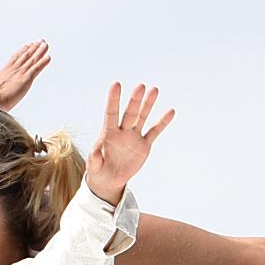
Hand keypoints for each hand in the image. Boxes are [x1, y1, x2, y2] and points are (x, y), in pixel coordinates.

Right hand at [0, 40, 50, 110]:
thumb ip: (0, 86)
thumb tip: (0, 91)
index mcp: (6, 70)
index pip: (16, 57)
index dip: (23, 50)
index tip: (28, 45)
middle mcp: (14, 69)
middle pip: (26, 55)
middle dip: (33, 47)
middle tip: (40, 41)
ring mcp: (21, 72)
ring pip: (32, 59)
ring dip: (40, 51)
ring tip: (45, 44)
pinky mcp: (26, 78)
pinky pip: (37, 68)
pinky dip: (43, 62)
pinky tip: (48, 57)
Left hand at [85, 82, 174, 202]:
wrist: (110, 180)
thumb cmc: (99, 171)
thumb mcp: (94, 168)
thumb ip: (94, 160)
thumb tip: (94, 152)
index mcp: (108, 133)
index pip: (111, 113)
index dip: (113, 99)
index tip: (116, 84)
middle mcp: (122, 131)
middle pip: (130, 113)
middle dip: (135, 101)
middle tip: (141, 86)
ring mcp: (134, 137)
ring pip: (142, 117)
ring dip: (148, 104)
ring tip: (154, 90)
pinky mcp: (144, 145)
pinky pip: (154, 132)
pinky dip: (162, 123)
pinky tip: (170, 112)